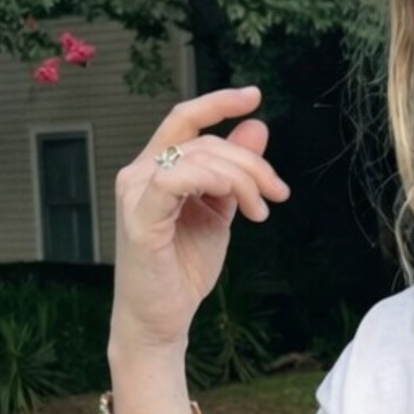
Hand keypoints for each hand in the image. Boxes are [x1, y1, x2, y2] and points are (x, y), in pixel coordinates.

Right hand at [111, 85, 290, 354]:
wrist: (163, 318)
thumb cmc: (184, 267)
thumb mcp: (220, 212)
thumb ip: (234, 173)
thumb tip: (257, 128)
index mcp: (158, 167)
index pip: (186, 119)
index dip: (219, 102)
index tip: (254, 95)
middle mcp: (140, 172)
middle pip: (206, 142)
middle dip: (251, 164)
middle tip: (278, 193)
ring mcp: (135, 192)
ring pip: (197, 157)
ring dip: (241, 179)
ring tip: (261, 211)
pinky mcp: (138, 217)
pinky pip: (173, 179)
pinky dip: (208, 180)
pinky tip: (232, 197)